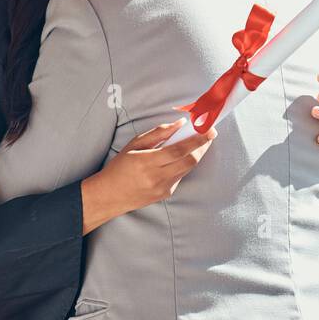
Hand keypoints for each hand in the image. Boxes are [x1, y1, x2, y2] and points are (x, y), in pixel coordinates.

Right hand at [79, 118, 216, 233]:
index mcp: (147, 162)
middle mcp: (157, 177)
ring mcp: (163, 188)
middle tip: (209, 134)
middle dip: (203, 147)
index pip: (179, 150)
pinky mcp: (166, 194)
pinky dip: (183, 165)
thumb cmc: (119, 167)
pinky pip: (180, 177)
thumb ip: (158, 133)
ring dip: (196, 155)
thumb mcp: (134, 145)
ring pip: (187, 169)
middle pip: (189, 161)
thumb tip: (180, 124)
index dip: (197, 140)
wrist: (109, 195)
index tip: (208, 130)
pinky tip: (181, 158)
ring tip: (199, 143)